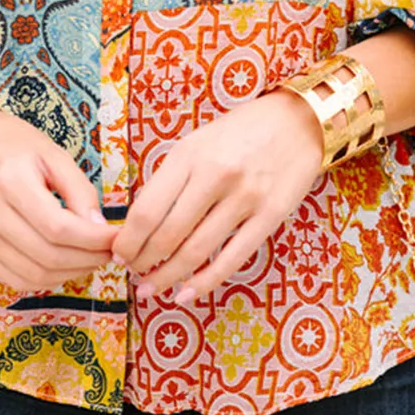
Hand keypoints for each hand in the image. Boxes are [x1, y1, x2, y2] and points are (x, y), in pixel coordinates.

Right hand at [0, 102, 116, 293]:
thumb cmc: (12, 143)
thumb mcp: (53, 153)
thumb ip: (79, 190)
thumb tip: (100, 229)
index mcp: (8, 179)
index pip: (58, 227)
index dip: (93, 240)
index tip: (116, 238)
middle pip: (47, 255)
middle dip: (87, 259)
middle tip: (109, 251)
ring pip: (33, 275)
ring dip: (71, 273)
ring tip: (92, 258)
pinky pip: (16, 279)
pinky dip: (46, 279)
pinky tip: (65, 265)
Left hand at [112, 90, 322, 303]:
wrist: (296, 122)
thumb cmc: (239, 132)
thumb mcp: (196, 143)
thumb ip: (171, 179)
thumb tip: (140, 225)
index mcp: (189, 155)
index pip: (147, 210)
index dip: (128, 242)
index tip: (118, 255)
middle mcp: (215, 176)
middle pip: (167, 236)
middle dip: (143, 263)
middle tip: (134, 275)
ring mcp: (245, 197)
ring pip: (196, 252)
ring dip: (168, 277)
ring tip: (153, 288)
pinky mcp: (270, 216)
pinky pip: (232, 259)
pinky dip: (205, 282)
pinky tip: (186, 293)